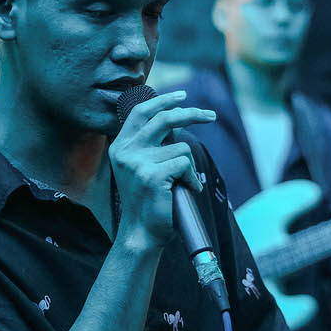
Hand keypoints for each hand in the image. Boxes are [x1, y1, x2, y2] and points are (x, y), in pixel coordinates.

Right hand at [108, 90, 216, 248]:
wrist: (141, 234)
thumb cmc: (147, 202)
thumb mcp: (141, 168)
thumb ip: (150, 145)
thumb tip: (176, 119)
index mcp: (119, 147)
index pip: (140, 112)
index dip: (162, 101)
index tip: (183, 96)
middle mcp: (125, 152)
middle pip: (163, 118)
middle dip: (192, 114)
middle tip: (210, 116)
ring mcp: (137, 163)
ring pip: (181, 148)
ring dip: (189, 167)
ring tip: (183, 183)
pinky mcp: (152, 175)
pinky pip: (184, 164)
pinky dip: (191, 178)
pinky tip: (185, 191)